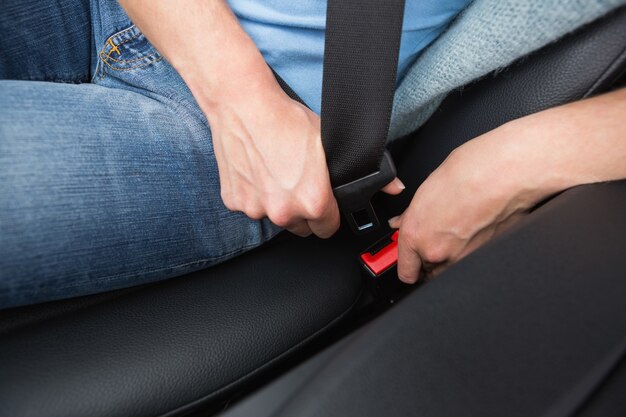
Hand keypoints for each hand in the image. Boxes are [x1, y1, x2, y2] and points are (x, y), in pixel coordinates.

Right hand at [208, 81, 405, 237]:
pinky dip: (255, 195)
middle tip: (299, 184)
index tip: (326, 207)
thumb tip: (395, 187)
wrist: (244, 105)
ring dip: (278, 204)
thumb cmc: (285, 120)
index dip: (329, 216)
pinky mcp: (234, 202)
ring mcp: (256, 209)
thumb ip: (362, 172)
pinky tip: (259, 171)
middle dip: (303, 212)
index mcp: (312, 202)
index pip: (328, 229)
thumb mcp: (330, 143)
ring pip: (275, 218)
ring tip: (277, 174)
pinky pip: (251, 207)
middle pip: (301, 227)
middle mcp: (284, 211)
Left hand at [389, 120, 558, 282]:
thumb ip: (411, 215)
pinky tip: (474, 228)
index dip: (407, 265)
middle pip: (427, 272)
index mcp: (416, 235)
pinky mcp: (484, 257)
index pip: (405, 271)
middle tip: (437, 235)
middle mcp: (437, 252)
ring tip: (459, 228)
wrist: (504, 174)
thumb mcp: (427, 189)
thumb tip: (403, 223)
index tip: (410, 260)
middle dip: (429, 258)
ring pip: (449, 269)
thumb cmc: (469, 173)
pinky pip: (471, 261)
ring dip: (450, 256)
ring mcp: (462, 258)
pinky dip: (470, 250)